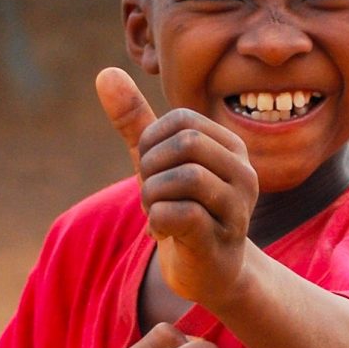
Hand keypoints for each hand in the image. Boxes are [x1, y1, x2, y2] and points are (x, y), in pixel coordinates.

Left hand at [95, 67, 258, 308]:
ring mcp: (238, 209)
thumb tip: (105, 73)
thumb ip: (136, 123)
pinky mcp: (220, 240)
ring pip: (184, 178)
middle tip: (150, 195)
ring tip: (155, 214)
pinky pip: (180, 214)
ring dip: (153, 197)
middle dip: (151, 169)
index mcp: (231, 148)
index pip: (181, 121)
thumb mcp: (157, 165)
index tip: (151, 172)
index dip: (152, 142)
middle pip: (185, 145)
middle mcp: (244, 173)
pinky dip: (157, 220)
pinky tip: (162, 232)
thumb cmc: (185, 214)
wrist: (210, 274)